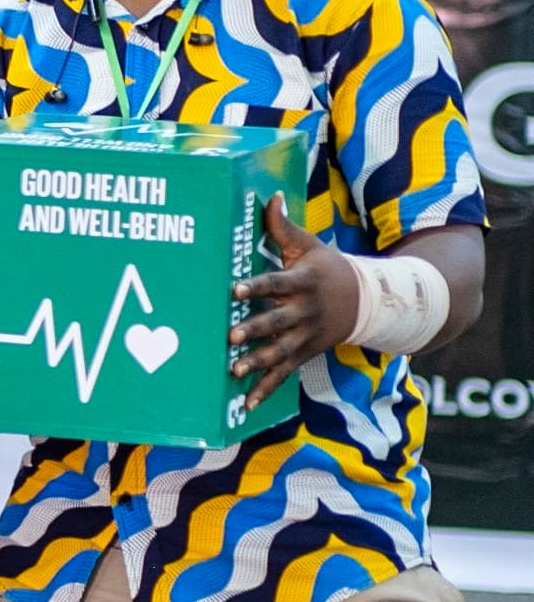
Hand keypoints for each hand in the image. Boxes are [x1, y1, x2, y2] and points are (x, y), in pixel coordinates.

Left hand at [230, 194, 358, 409]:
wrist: (371, 302)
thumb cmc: (329, 268)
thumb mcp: (311, 245)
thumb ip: (283, 227)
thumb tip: (268, 196)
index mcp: (303, 282)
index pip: (276, 282)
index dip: (256, 286)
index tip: (234, 290)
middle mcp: (306, 312)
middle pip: (278, 322)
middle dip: (255, 329)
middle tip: (230, 335)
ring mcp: (307, 336)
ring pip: (280, 352)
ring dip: (257, 363)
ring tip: (233, 371)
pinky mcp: (306, 354)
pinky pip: (285, 374)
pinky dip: (266, 390)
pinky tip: (245, 405)